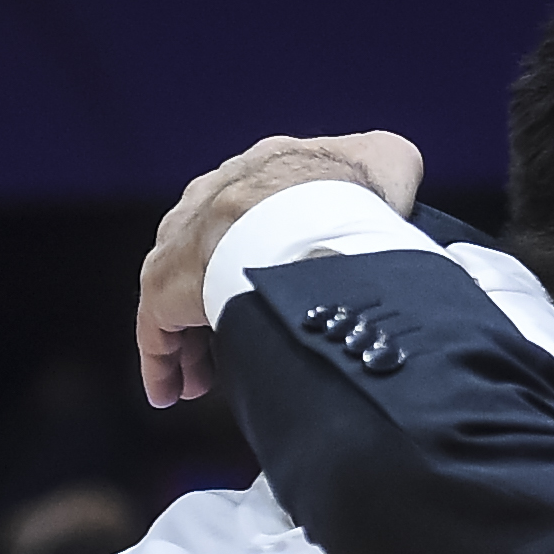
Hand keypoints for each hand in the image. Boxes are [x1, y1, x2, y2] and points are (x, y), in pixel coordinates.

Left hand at [136, 132, 425, 406]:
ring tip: (203, 381)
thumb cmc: (352, 189)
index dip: (255, 252)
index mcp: (258, 169)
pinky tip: (171, 393)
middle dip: (213, 300)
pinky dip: (162, 363)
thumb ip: (387, 166)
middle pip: (204, 256)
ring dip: (189, 341)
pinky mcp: (165, 284)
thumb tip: (397, 187)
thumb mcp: (387, 161)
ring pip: (176, 296)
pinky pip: (156, 330)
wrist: (309, 213)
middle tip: (231, 342)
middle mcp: (210, 199)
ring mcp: (183, 241)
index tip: (264, 289)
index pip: (245, 210)